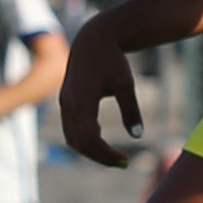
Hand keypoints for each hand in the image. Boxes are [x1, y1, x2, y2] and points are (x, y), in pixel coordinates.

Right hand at [58, 16, 146, 166]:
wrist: (92, 39)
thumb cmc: (112, 60)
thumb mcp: (125, 83)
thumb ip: (131, 109)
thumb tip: (137, 136)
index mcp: (82, 101)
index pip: (90, 139)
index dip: (106, 155)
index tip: (125, 161)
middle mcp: (69, 105)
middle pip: (79, 143)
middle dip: (100, 157)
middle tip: (123, 163)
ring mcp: (65, 104)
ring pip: (72, 139)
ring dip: (90, 151)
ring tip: (113, 156)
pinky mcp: (66, 102)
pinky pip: (71, 130)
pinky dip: (84, 141)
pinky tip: (101, 142)